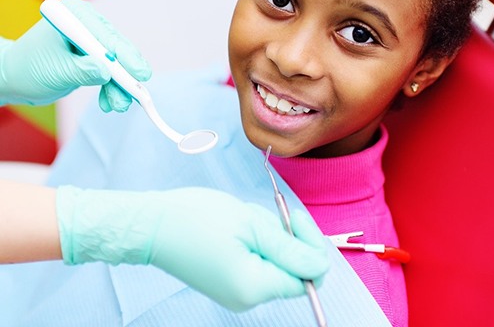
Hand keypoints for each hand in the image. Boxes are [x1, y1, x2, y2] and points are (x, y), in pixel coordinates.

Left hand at [0, 0, 150, 110]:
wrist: (16, 79)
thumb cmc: (27, 69)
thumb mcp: (56, 72)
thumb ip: (83, 71)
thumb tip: (106, 71)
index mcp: (74, 15)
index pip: (106, 35)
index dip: (125, 55)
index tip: (139, 72)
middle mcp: (86, 23)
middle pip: (117, 48)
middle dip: (125, 74)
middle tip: (137, 94)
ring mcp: (92, 39)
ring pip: (118, 62)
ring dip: (120, 86)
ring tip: (118, 105)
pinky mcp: (95, 55)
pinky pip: (111, 71)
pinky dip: (113, 88)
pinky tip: (109, 101)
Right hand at [57, 186, 329, 311]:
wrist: (152, 224)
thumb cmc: (197, 218)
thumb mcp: (250, 224)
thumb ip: (290, 248)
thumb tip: (321, 265)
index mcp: (255, 287)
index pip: (308, 275)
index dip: (309, 244)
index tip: (292, 215)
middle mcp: (248, 298)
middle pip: (292, 269)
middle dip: (285, 236)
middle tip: (262, 215)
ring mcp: (237, 292)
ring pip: (274, 262)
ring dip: (267, 236)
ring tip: (241, 219)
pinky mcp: (228, 281)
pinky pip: (257, 262)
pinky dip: (255, 241)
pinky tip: (236, 227)